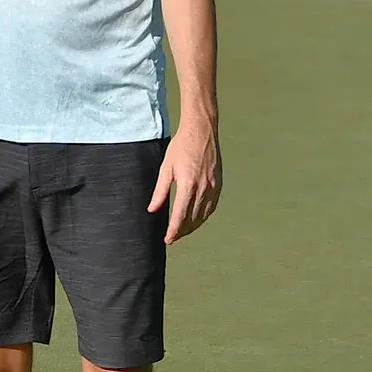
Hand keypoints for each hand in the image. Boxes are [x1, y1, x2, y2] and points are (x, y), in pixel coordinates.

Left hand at [149, 122, 221, 242]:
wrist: (202, 132)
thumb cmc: (181, 147)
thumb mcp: (166, 168)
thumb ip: (160, 191)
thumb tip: (152, 209)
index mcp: (188, 184)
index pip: (181, 215)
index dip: (174, 230)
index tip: (168, 239)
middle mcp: (203, 188)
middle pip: (193, 218)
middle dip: (182, 231)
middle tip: (172, 238)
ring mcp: (213, 186)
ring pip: (204, 215)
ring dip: (194, 226)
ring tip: (183, 231)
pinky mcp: (219, 183)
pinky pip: (212, 206)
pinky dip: (204, 216)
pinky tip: (197, 219)